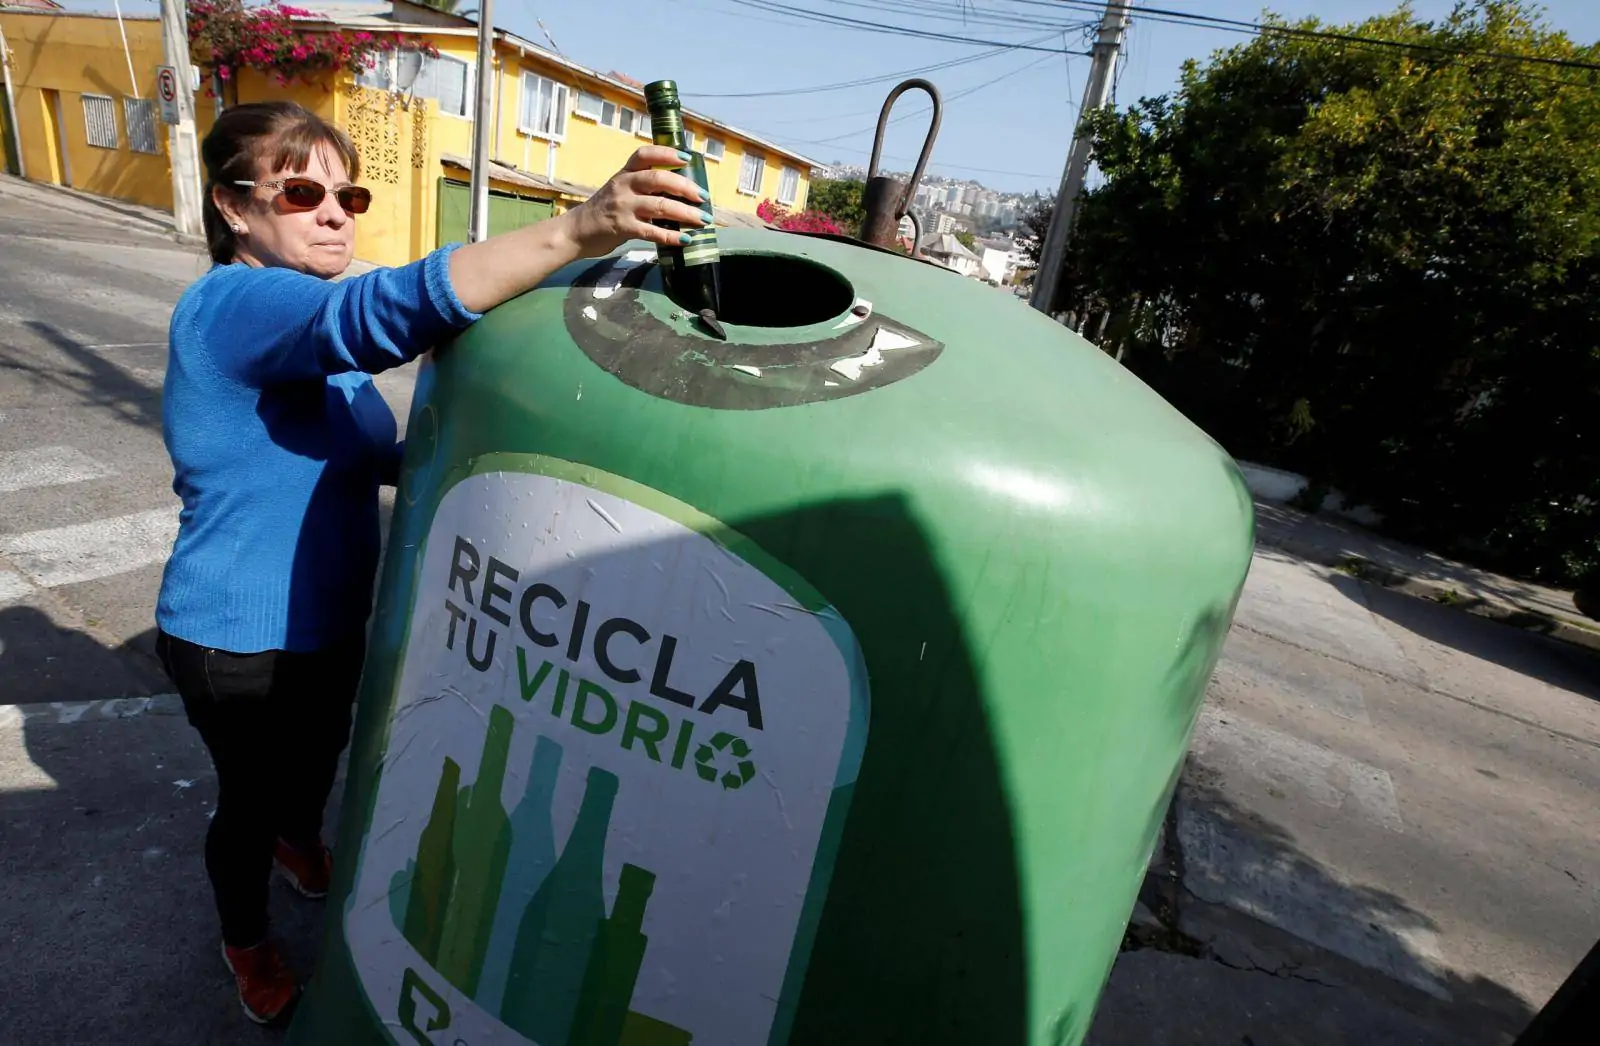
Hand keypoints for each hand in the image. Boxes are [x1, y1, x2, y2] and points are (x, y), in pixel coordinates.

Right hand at [556, 145, 711, 257]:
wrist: (577, 231)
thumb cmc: (605, 210)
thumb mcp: (620, 190)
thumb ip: (643, 187)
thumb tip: (679, 191)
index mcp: (624, 173)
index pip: (645, 155)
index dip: (667, 153)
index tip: (686, 158)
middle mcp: (623, 186)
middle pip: (659, 179)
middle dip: (685, 187)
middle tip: (703, 197)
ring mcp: (623, 207)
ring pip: (660, 206)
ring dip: (685, 213)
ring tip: (703, 219)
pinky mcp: (623, 228)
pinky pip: (652, 232)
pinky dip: (671, 236)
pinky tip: (686, 239)